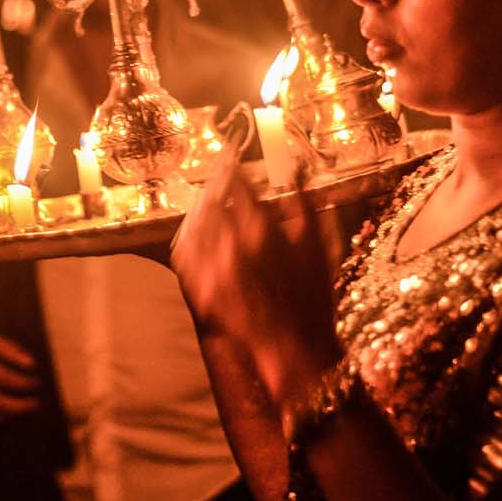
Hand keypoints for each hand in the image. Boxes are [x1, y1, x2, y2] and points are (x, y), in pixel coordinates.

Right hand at [0, 330, 42, 423]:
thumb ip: (12, 352)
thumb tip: (32, 365)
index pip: (6, 378)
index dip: (24, 383)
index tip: (36, 382)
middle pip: (0, 403)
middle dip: (21, 406)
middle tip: (35, 402)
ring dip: (12, 414)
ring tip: (27, 408)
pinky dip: (1, 418)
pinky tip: (13, 411)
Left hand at [170, 145, 341, 400]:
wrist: (294, 345)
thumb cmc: (311, 296)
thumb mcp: (317, 244)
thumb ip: (304, 201)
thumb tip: (297, 166)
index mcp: (261, 227)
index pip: (237, 184)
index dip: (232, 166)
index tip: (231, 155)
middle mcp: (231, 242)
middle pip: (211, 201)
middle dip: (214, 184)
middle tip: (217, 172)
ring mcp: (213, 267)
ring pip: (195, 224)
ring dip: (200, 208)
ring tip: (206, 200)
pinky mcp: (201, 288)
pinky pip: (184, 256)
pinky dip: (187, 239)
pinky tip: (192, 233)